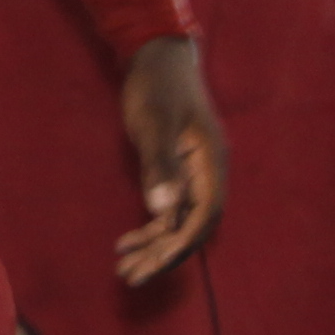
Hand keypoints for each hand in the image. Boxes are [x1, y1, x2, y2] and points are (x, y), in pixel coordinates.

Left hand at [110, 39, 230, 287]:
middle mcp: (206, 174)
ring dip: (153, 247)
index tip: (152, 264)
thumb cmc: (157, 87)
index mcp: (210, 163)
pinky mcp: (175, 171)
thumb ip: (160, 166)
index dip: (180, 244)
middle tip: (130, 277)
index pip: (204, 217)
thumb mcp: (154, 125)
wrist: (157, 57)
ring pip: (178, 222)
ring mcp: (191, 173)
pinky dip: (150, 228)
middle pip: (191, 227)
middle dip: (163, 254)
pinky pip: (167, 210)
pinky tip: (126, 241)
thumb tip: (163, 211)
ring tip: (123, 267)